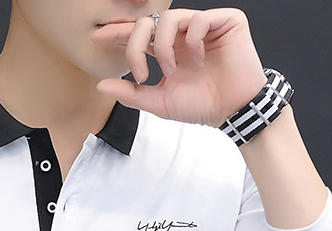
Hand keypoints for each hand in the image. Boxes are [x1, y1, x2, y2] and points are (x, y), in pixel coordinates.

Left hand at [93, 8, 266, 126]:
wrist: (233, 110)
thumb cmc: (201, 105)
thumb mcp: (160, 102)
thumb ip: (132, 94)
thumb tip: (102, 85)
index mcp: (169, 49)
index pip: (140, 35)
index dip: (119, 33)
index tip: (98, 38)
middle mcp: (183, 34)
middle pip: (148, 22)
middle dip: (136, 46)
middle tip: (140, 74)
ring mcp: (203, 26)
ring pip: (170, 18)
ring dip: (163, 47)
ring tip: (171, 72)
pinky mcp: (225, 21)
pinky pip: (199, 19)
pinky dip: (192, 40)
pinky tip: (199, 61)